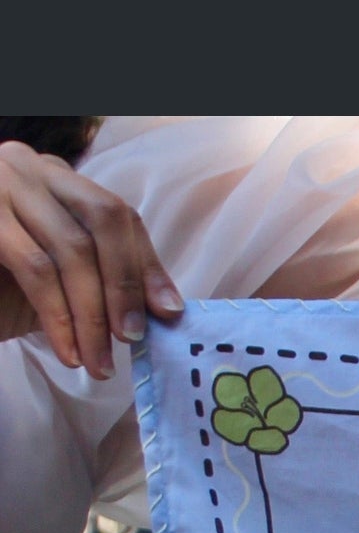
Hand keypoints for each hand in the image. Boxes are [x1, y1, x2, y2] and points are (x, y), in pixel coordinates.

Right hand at [0, 140, 182, 377]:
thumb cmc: (4, 291)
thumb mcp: (64, 284)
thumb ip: (107, 282)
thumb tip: (168, 310)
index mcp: (57, 179)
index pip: (117, 214)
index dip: (146, 265)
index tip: (167, 315)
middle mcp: (30, 168)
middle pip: (101, 219)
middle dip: (123, 285)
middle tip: (131, 339)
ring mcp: (2, 184)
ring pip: (71, 249)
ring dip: (92, 316)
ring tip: (99, 364)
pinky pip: (35, 269)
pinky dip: (59, 317)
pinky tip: (69, 353)